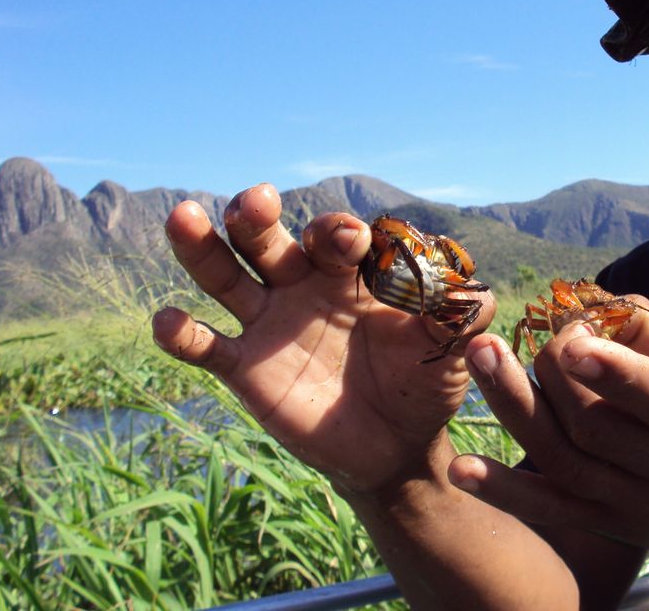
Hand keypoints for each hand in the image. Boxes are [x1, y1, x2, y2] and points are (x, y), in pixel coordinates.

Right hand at [152, 184, 494, 493]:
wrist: (396, 447)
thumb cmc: (425, 385)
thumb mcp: (451, 352)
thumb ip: (463, 319)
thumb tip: (481, 293)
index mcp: (353, 274)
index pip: (337, 238)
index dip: (342, 233)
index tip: (352, 240)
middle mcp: (304, 286)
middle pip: (270, 240)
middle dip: (259, 217)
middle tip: (254, 200)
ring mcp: (269, 323)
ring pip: (225, 276)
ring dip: (202, 246)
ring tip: (183, 216)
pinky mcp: (244, 368)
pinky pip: (205, 345)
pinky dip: (182, 334)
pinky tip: (167, 322)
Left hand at [451, 302, 648, 571]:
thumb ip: (648, 329)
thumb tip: (586, 306)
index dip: (621, 375)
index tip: (575, 344)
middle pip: (601, 428)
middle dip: (556, 372)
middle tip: (540, 336)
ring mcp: (636, 504)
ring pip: (567, 462)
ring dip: (516, 409)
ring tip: (482, 356)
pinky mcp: (602, 522)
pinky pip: (548, 510)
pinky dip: (504, 492)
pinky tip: (462, 470)